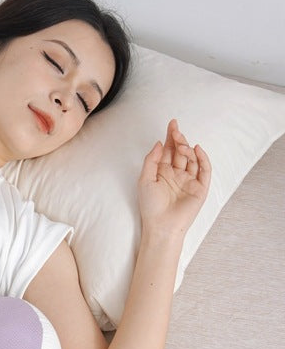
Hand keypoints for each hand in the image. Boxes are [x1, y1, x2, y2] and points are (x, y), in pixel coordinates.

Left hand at [138, 119, 210, 237]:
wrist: (161, 225)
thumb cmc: (150, 206)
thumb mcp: (145, 179)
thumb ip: (151, 160)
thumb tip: (160, 143)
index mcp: (163, 172)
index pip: (169, 151)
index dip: (170, 137)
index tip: (172, 123)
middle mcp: (177, 174)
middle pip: (180, 152)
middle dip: (179, 139)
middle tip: (176, 130)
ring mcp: (189, 180)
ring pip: (192, 159)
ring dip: (187, 148)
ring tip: (181, 143)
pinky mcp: (200, 188)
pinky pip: (204, 170)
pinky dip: (202, 159)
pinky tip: (196, 149)